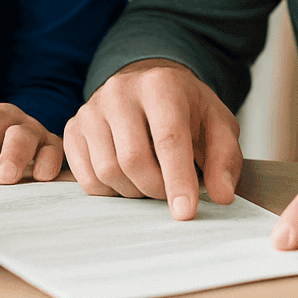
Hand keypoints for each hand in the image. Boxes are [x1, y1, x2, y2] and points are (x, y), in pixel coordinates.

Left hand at [0, 102, 63, 183]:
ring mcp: (37, 134)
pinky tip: (44, 179)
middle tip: (2, 178)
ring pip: (35, 141)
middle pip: (15, 132)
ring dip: (26, 160)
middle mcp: (16, 122)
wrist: (13, 150)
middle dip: (9, 155)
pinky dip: (51, 164)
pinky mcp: (53, 148)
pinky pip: (55, 153)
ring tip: (19, 180)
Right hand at [63, 58, 242, 219]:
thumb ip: (224, 159)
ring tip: (150, 181)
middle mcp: (121, 91)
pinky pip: (85, 177)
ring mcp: (92, 108)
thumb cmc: (187, 110)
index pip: (168, 138)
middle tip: (170, 193)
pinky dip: (109, 191)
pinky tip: (127, 179)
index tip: (185, 213)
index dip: (177, 179)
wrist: (151, 88)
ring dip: (133, 191)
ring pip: (107, 170)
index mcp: (161, 84)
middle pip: (133, 159)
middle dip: (156, 189)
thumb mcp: (218, 126)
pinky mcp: (73, 127)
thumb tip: (222, 195)